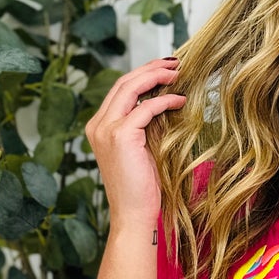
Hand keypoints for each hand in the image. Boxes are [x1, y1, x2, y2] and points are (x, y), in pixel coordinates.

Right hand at [85, 54, 185, 235]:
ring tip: (178, 73)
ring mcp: (106, 129)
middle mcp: (98, 125)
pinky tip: (180, 100)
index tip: (165, 69)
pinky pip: (145, 107)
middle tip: (175, 63)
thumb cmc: (141, 188)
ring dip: (156, 76)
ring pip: (131, 87)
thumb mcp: (141, 149)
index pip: (120, 90)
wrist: (133, 215)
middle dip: (150, 68)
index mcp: (99, 127)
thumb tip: (164, 100)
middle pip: (123, 82)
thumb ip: (145, 125)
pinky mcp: (120, 135)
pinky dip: (164, 100)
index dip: (143, 74)